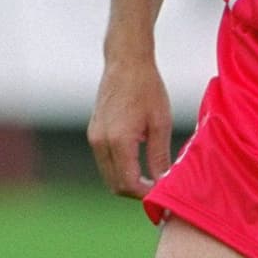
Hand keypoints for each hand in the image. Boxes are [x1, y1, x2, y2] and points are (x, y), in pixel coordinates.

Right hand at [88, 58, 172, 198]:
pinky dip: (120, 169)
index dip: (145, 195)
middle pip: (115, 184)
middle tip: (158, 190)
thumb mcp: (160, 123)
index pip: (128, 183)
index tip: (162, 195)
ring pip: (108, 175)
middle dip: (136, 192)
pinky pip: (105, 161)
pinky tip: (139, 163)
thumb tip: (163, 182)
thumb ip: (159, 156)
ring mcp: (94, 137)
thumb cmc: (147, 88)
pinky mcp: (94, 132)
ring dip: (127, 181)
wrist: (126, 63)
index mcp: (119, 140)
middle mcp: (101, 141)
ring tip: (151, 178)